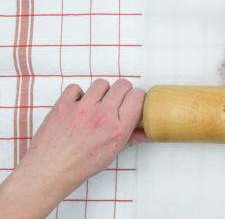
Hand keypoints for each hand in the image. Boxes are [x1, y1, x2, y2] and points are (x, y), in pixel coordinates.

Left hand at [0, 79, 146, 218]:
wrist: (49, 170)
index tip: (131, 102)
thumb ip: (131, 138)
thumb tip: (146, 132)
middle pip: (122, 85)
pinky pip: (76, 87)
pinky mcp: (63, 105)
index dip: (136, 97)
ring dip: (101, 92)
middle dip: (121, 92)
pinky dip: (78, 94)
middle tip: (115, 102)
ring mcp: (82, 109)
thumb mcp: (112, 153)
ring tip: (95, 104)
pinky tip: (77, 106)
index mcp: (117, 129)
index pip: (137, 97)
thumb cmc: (80, 165)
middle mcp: (102, 116)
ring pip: (101, 83)